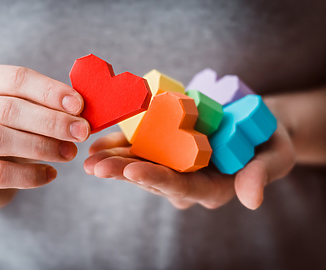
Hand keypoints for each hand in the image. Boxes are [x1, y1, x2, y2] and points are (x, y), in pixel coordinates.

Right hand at [0, 63, 89, 207]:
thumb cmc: (9, 128)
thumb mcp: (21, 108)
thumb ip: (45, 105)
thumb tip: (82, 111)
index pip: (16, 78)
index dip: (51, 91)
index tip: (79, 106)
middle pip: (10, 109)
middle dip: (53, 121)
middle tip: (82, 132)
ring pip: (0, 139)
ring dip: (43, 146)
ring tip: (70, 153)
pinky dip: (30, 175)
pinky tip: (51, 174)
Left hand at [84, 122, 294, 209]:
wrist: (255, 122)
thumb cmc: (268, 141)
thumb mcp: (276, 156)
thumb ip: (261, 175)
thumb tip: (251, 200)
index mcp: (211, 187)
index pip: (182, 187)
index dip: (157, 179)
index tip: (132, 171)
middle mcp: (188, 179)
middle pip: (153, 177)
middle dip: (124, 172)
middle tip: (96, 167)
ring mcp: (175, 162)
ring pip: (142, 163)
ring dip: (115, 160)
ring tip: (91, 157)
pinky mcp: (166, 145)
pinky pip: (141, 146)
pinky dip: (121, 143)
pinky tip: (100, 143)